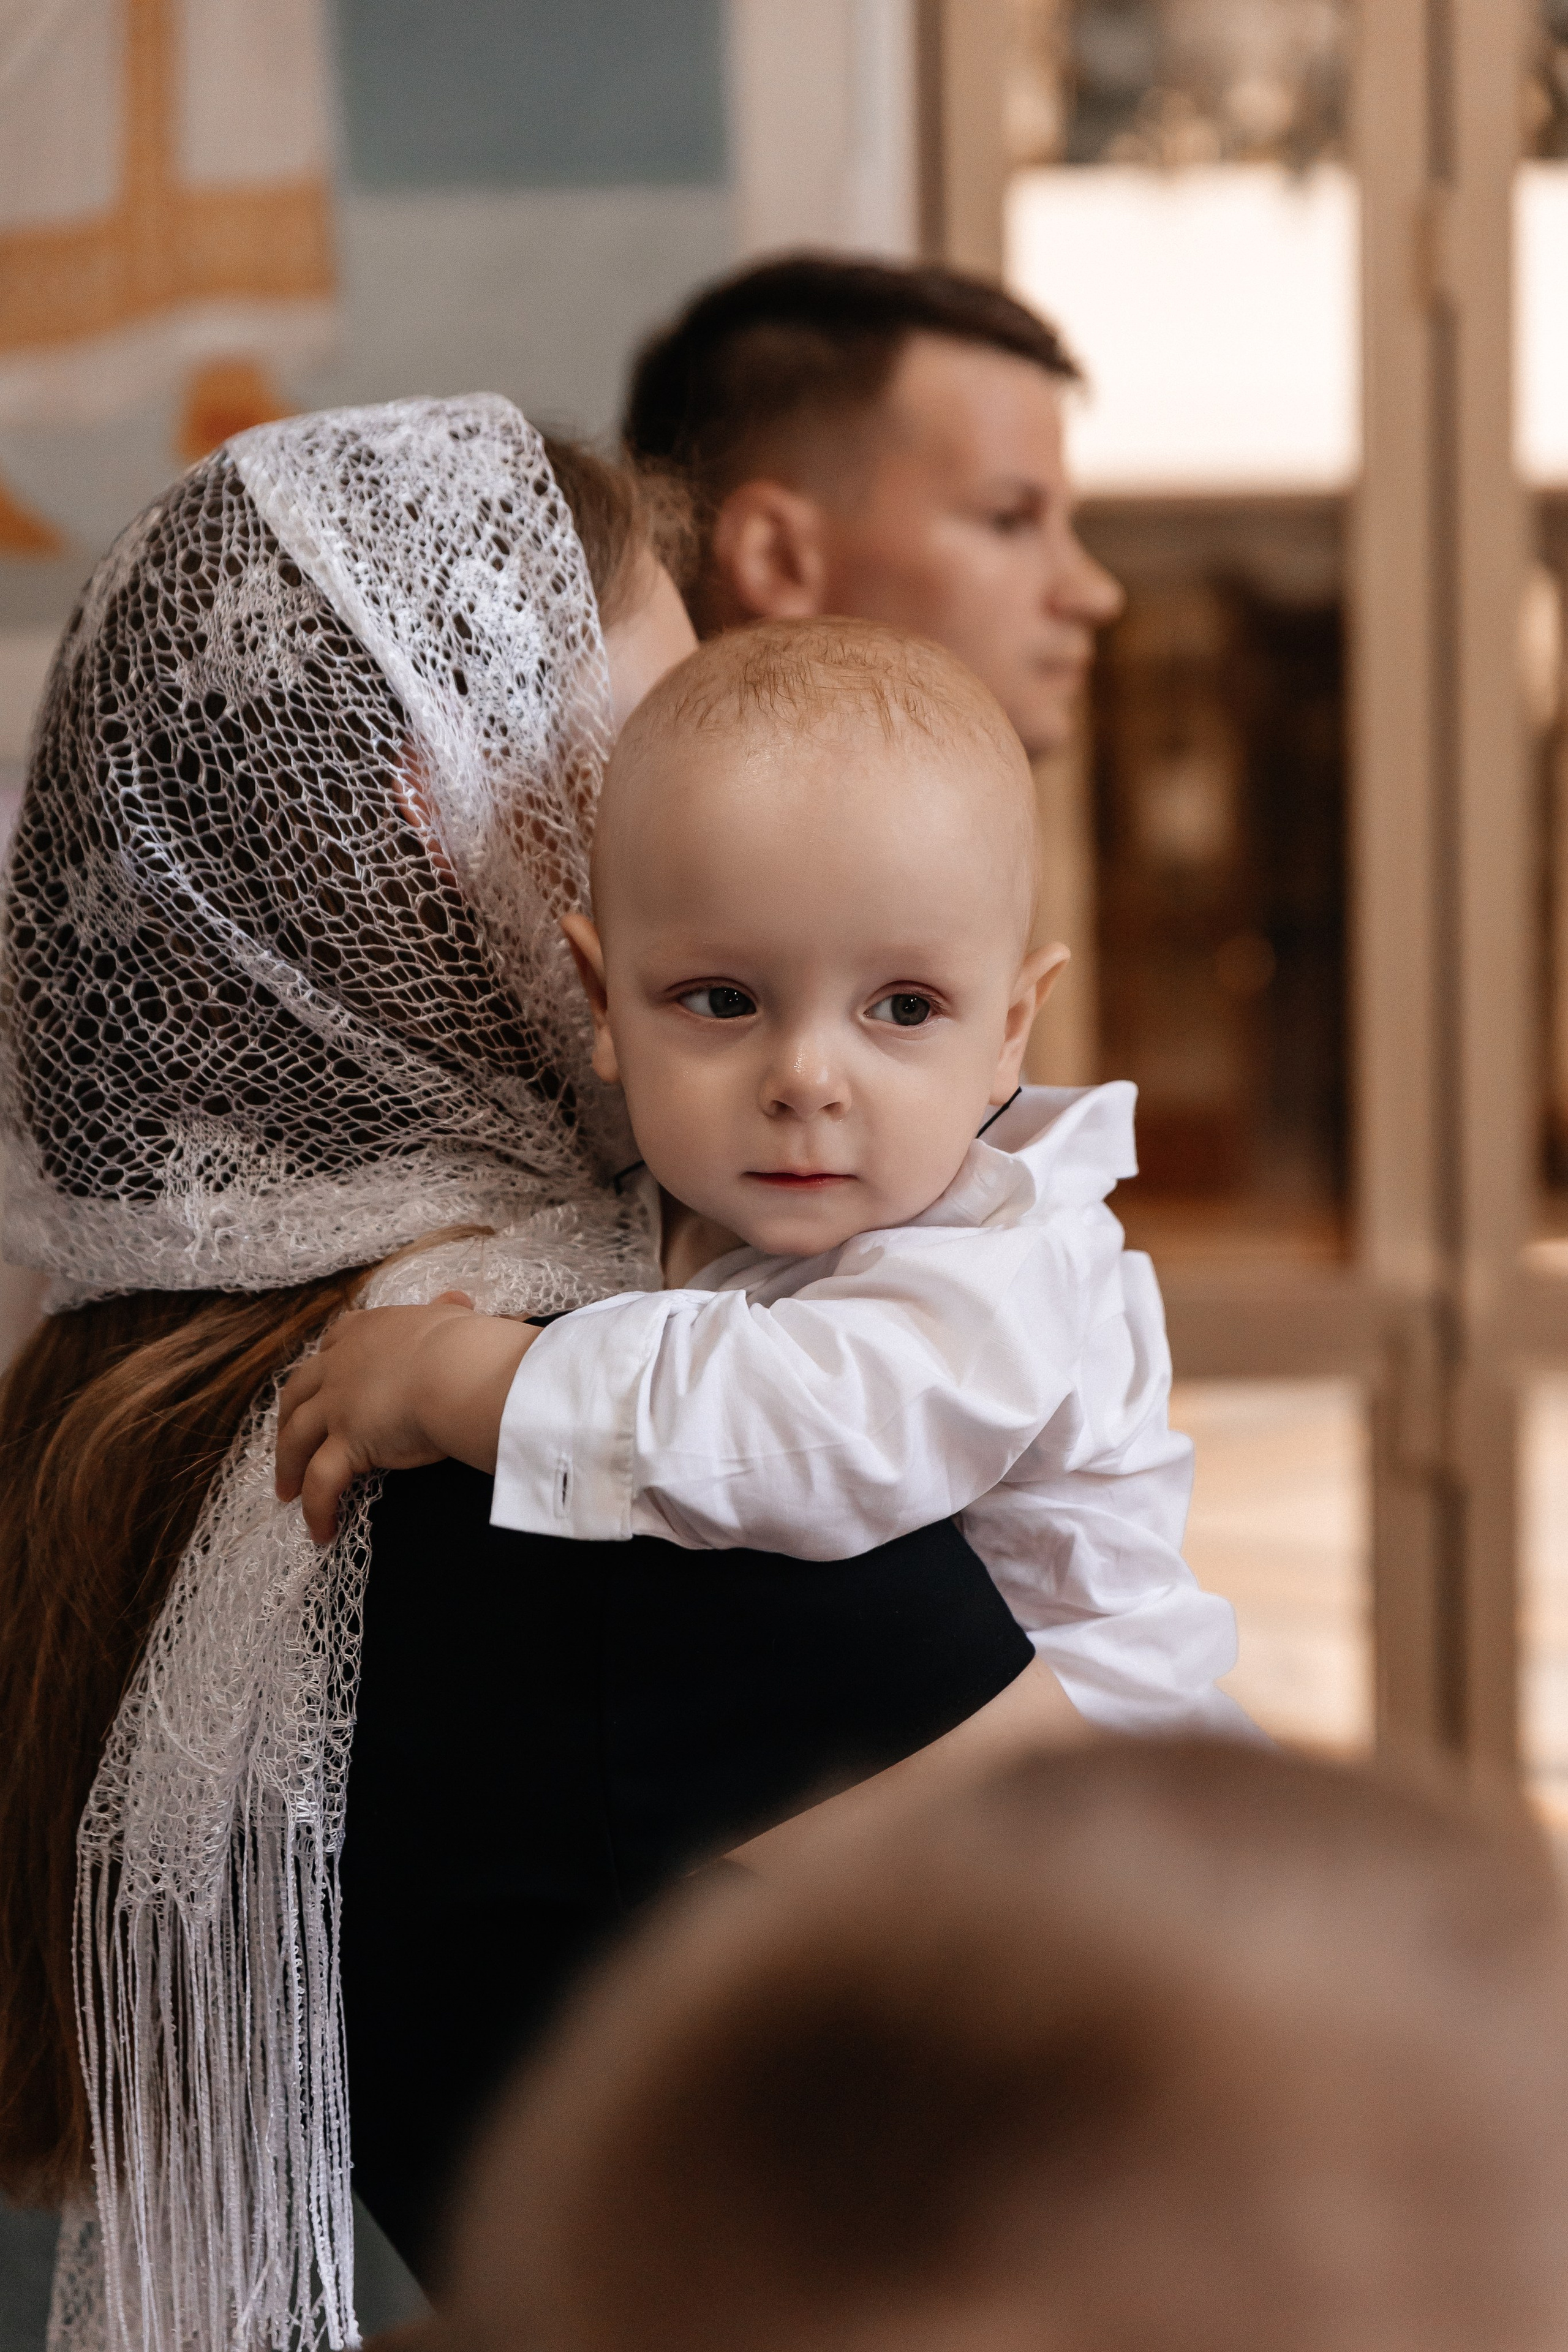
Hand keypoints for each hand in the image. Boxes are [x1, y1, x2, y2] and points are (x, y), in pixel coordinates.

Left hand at [275, 1292, 538, 1542]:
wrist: (459, 1369)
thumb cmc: (465, 1345)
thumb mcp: (451, 1320)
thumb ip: (447, 1314)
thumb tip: (459, 1301)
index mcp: (369, 1333)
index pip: (335, 1341)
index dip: (325, 1361)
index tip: (324, 1376)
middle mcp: (342, 1366)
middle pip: (298, 1390)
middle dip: (288, 1416)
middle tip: (287, 1440)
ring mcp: (338, 1406)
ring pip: (296, 1437)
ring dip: (287, 1465)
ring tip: (287, 1492)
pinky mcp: (347, 1444)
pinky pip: (322, 1483)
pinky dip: (316, 1508)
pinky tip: (321, 1531)